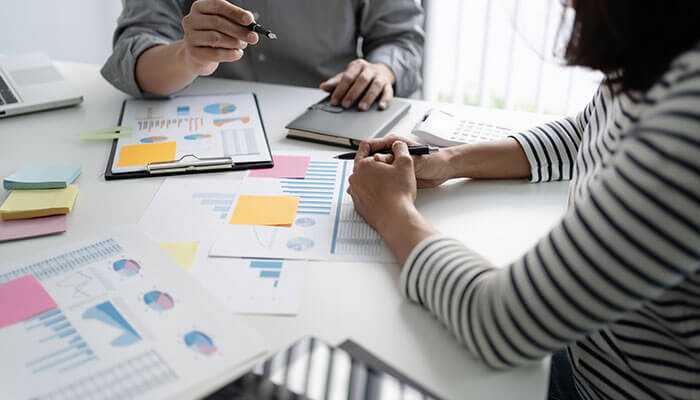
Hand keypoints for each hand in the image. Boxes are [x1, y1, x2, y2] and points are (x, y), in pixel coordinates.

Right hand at [181, 0, 258, 75]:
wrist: (198, 56)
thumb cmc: (215, 35)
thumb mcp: (225, 25)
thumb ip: (237, 21)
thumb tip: (251, 22)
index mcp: (200, 7)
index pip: (218, 5)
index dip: (235, 12)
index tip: (250, 20)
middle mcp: (191, 19)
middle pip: (217, 22)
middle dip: (239, 30)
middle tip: (253, 37)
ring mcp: (189, 36)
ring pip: (216, 38)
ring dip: (234, 42)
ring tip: (243, 44)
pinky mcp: (193, 53)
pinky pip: (215, 54)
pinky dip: (230, 54)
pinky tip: (238, 53)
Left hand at [320, 59, 394, 110]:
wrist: (381, 71)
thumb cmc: (360, 76)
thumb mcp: (348, 76)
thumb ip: (336, 82)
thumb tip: (323, 87)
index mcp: (358, 65)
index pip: (348, 77)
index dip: (340, 89)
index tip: (334, 101)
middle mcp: (370, 69)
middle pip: (362, 80)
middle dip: (353, 93)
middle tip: (345, 104)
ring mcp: (380, 77)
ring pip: (375, 85)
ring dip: (368, 97)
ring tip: (361, 108)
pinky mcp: (388, 85)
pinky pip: (389, 92)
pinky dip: (385, 100)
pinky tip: (380, 106)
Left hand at [348, 141, 438, 262]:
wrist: (395, 217)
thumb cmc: (398, 193)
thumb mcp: (405, 163)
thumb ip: (400, 149)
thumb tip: (398, 145)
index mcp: (363, 165)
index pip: (365, 148)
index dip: (376, 146)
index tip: (383, 149)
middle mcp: (355, 178)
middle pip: (364, 165)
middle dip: (376, 166)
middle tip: (390, 170)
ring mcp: (355, 192)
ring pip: (364, 180)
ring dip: (374, 180)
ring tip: (390, 184)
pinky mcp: (358, 205)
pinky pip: (364, 194)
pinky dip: (373, 193)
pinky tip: (385, 196)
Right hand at [354, 135, 456, 187]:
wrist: (445, 170)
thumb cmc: (434, 159)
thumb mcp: (412, 159)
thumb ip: (395, 159)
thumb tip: (378, 159)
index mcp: (394, 143)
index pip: (371, 145)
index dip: (363, 154)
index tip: (358, 164)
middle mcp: (391, 152)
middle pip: (370, 159)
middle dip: (364, 169)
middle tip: (359, 179)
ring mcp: (393, 164)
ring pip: (375, 170)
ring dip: (370, 177)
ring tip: (363, 187)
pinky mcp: (396, 174)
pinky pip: (383, 178)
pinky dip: (377, 184)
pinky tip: (373, 190)